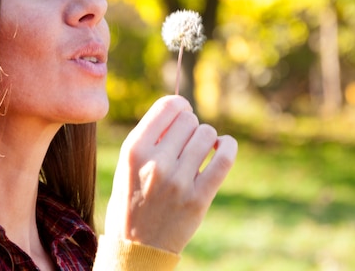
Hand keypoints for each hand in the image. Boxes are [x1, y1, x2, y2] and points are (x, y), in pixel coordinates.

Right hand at [103, 95, 236, 253]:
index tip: (182, 114)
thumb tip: (180, 108)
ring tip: (197, 153)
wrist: (137, 248)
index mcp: (134, 151)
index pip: (168, 106)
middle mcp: (156, 164)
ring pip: (207, 135)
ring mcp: (179, 181)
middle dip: (190, 126)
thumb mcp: (127, 165)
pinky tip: (222, 147)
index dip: (179, 106)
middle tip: (184, 143)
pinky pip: (224, 158)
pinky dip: (228, 146)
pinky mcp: (199, 198)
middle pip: (189, 119)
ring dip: (206, 139)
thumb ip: (149, 137)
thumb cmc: (131, 200)